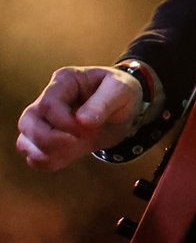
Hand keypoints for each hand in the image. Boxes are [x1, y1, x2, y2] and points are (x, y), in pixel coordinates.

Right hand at [16, 67, 143, 171]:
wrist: (124, 108)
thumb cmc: (121, 92)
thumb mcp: (121, 90)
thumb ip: (103, 103)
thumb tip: (82, 121)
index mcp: (65, 81)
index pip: (48, 105)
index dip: (66, 123)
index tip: (90, 130)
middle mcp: (47, 98)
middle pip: (27, 123)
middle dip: (53, 140)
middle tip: (81, 141)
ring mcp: (44, 120)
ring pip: (25, 142)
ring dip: (50, 153)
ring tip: (78, 148)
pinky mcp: (47, 139)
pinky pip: (34, 156)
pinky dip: (48, 162)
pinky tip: (70, 156)